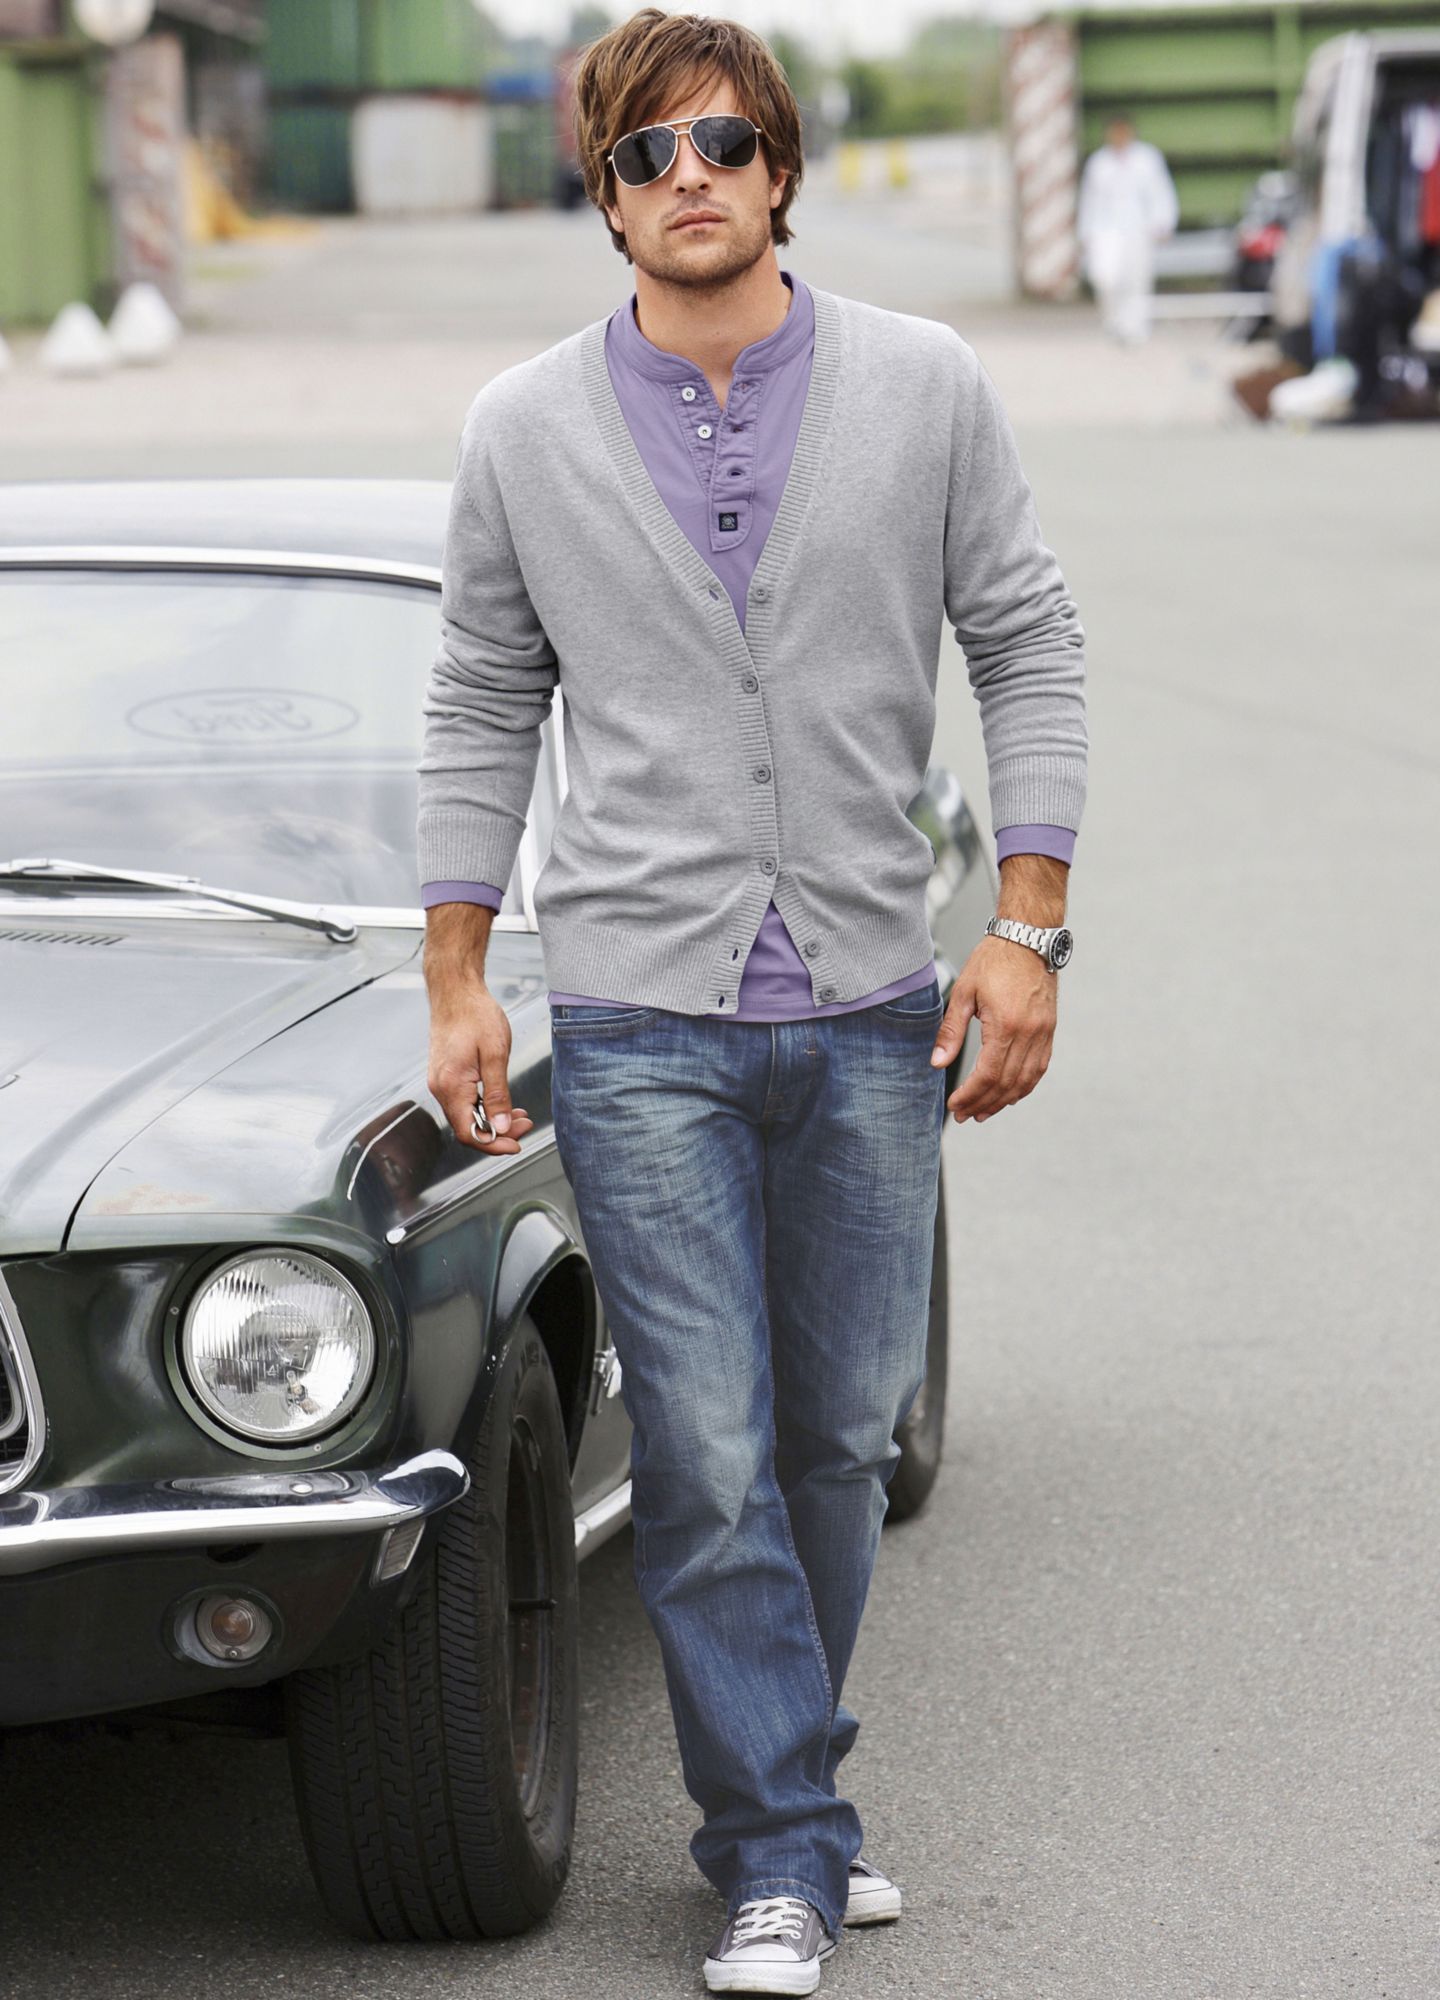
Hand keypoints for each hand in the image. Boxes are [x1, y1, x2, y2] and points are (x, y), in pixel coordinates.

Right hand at [427, 981, 534, 1154]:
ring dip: (492, 1120)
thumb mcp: (495, 1055)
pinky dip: (483, 1107)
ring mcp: (440, 1082)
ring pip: (466, 1116)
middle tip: (525, 1126)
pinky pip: (463, 1102)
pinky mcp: (445, 1075)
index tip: (516, 1144)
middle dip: (498, 1133)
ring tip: (519, 1115)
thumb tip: (502, 1127)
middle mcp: (440, 1087)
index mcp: (451, 1085)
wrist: (456, 991)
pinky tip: (502, 1103)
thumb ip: (497, 1094)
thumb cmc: (475, 1014)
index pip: (469, 1133)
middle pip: (467, 1128)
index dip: (493, 1145)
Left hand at [929, 936, 1057, 1123]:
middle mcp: (1029, 1033)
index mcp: (1006, 1025)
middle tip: (965, 1115)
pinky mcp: (1049, 1029)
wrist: (1028, 938)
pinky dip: (1024, 1086)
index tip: (954, 1105)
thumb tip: (938, 1063)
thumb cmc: (994, 960)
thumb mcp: (964, 992)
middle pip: (1006, 1084)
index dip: (970, 1096)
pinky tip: (1009, 1094)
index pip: (987, 1075)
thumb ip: (951, 1031)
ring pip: (1026, 1081)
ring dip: (1004, 1100)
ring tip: (984, 1111)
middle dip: (984, 1104)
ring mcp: (1043, 1033)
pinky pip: (1039, 1068)